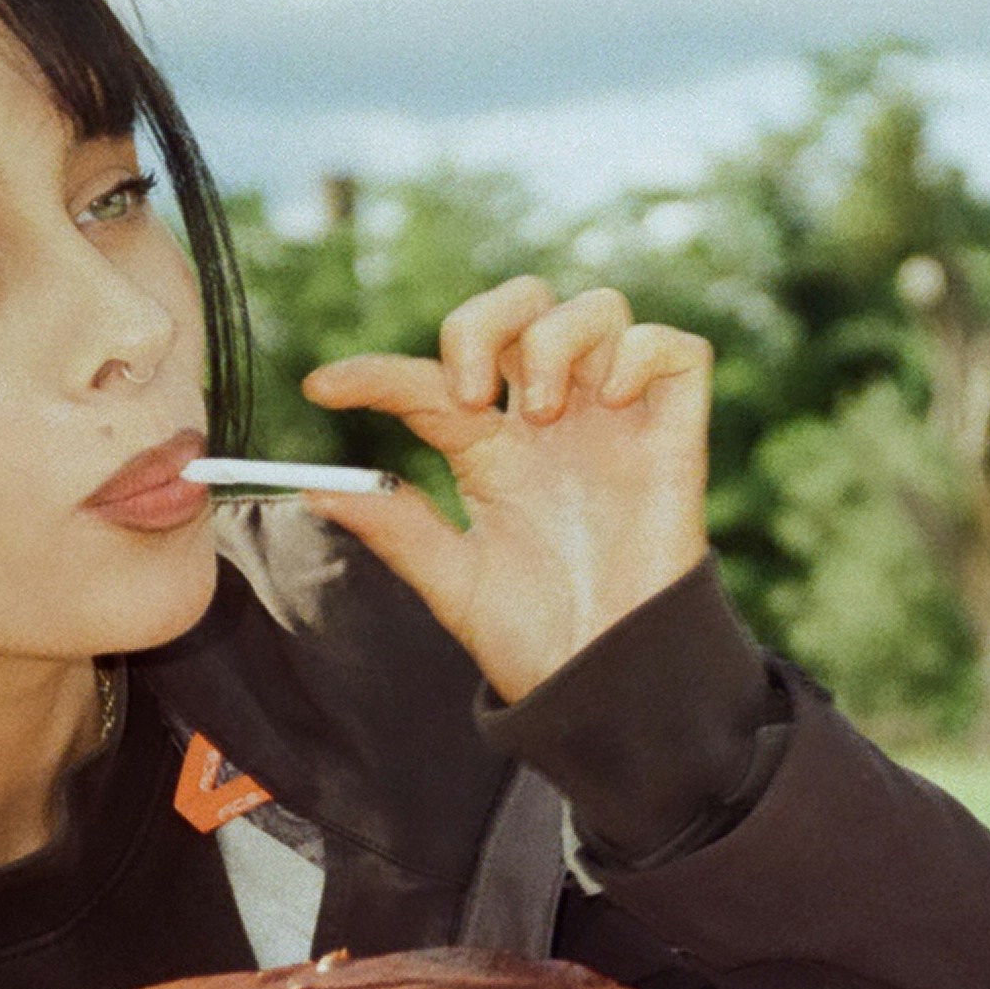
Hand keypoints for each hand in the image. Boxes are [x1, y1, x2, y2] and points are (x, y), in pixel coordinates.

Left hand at [301, 278, 712, 700]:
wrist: (611, 687)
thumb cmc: (537, 641)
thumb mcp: (454, 583)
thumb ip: (396, 527)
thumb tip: (313, 489)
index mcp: (492, 450)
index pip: (428, 380)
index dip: (372, 373)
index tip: (321, 389)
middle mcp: (553, 422)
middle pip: (524, 302)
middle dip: (484, 321)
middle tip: (471, 395)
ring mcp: (616, 423)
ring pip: (598, 307)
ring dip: (556, 340)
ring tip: (545, 412)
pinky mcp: (675, 439)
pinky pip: (676, 349)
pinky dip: (639, 353)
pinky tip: (610, 403)